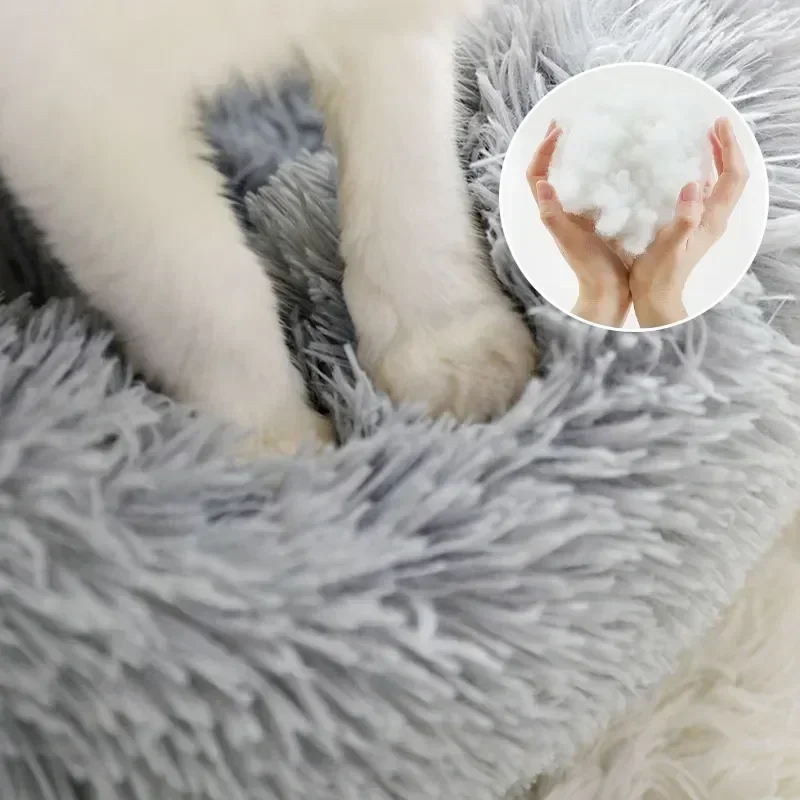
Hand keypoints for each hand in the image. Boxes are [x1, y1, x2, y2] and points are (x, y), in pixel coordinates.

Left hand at [527, 122, 630, 326]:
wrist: (608, 291)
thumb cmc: (589, 266)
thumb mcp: (571, 240)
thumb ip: (555, 215)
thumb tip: (541, 183)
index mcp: (553, 212)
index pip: (537, 174)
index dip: (543, 150)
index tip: (560, 129)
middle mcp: (562, 210)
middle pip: (551, 171)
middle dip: (558, 145)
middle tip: (573, 122)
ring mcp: (579, 215)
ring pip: (573, 178)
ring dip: (579, 155)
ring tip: (595, 134)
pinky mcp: (597, 219)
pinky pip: (595, 189)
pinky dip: (602, 171)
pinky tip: (621, 162)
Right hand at [627, 117, 749, 326]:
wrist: (656, 298)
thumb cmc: (658, 274)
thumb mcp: (669, 246)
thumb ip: (683, 218)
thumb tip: (693, 185)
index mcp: (712, 219)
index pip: (732, 176)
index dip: (729, 148)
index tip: (718, 125)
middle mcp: (714, 218)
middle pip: (732, 176)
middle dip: (727, 148)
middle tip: (713, 126)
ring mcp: (705, 223)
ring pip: (721, 184)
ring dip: (716, 159)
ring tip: (703, 140)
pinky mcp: (693, 226)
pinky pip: (705, 193)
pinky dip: (703, 174)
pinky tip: (687, 169)